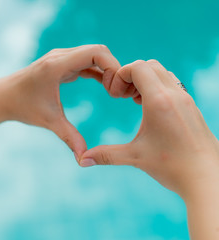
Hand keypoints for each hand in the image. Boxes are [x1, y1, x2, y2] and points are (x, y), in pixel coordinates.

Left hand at [5, 45, 120, 161]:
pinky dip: (98, 71)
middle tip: (117, 93)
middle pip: (98, 51)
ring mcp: (60, 57)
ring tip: (113, 92)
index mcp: (57, 65)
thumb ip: (69, 138)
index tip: (115, 91)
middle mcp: (60, 56)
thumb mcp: (49, 121)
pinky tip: (105, 87)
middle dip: (113, 69)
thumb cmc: (23, 107)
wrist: (4, 97)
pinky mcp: (60, 63)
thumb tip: (83, 159)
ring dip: (106, 69)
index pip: (96, 52)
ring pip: (93, 54)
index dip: (113, 67)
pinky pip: (85, 61)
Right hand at [80, 60, 218, 197]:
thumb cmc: (173, 167)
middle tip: (123, 97)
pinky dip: (158, 88)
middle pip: (150, 65)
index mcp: (159, 101)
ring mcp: (186, 100)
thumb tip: (82, 161)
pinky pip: (173, 85)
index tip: (114, 95)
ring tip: (135, 102)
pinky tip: (150, 110)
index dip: (121, 75)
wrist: (208, 178)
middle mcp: (175, 95)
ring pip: (163, 73)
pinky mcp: (191, 107)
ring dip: (146, 80)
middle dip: (132, 75)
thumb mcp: (135, 157)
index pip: (138, 67)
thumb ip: (106, 155)